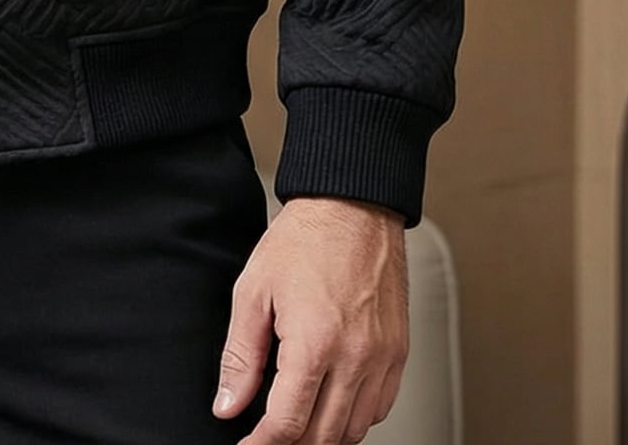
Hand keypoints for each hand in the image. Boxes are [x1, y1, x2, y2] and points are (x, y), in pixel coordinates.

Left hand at [211, 195, 408, 443]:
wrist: (353, 206)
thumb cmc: (303, 240)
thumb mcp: (254, 292)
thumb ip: (240, 356)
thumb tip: (228, 405)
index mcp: (314, 343)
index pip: (288, 424)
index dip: (261, 444)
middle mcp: (355, 357)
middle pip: (323, 436)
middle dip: (291, 443)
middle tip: (267, 434)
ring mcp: (383, 358)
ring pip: (355, 430)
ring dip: (323, 435)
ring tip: (297, 422)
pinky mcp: (399, 352)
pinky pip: (380, 408)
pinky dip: (355, 418)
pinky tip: (332, 404)